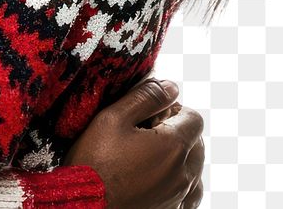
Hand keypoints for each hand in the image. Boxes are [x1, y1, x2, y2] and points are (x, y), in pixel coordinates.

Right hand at [65, 78, 204, 208]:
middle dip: (177, 132)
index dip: (173, 109)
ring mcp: (181, 197)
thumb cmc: (95, 162)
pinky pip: (188, 194)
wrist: (86, 206)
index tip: (151, 113)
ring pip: (194, 169)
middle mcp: (185, 174)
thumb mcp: (113, 118)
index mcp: (174, 146)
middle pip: (197, 143)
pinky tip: (154, 179)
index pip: (193, 118)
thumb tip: (171, 86)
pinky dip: (178, 182)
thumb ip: (145, 97)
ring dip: (179, 158)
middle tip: (145, 132)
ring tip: (147, 156)